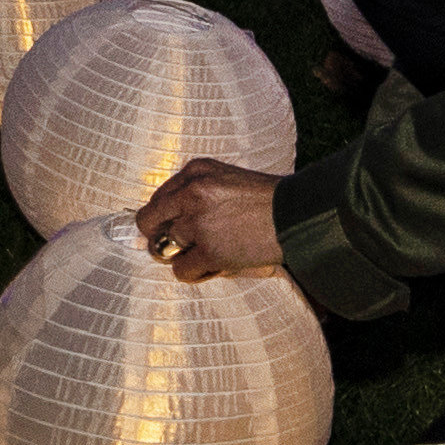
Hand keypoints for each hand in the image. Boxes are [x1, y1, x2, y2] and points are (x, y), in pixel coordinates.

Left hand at [135, 162, 280, 280]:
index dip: (164, 216)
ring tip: (199, 256)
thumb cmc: (266, 200)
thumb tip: (169, 217)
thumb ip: (197, 191)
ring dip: (178, 256)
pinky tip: (210, 267)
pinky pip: (181, 270)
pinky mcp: (210, 251)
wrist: (297, 215)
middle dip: (158, 236)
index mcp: (195, 171)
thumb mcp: (228, 179)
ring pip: (161, 248)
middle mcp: (191, 193)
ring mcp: (198, 223)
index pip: (159, 197)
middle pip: (148, 221)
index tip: (174, 225)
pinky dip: (194, 273)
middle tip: (175, 245)